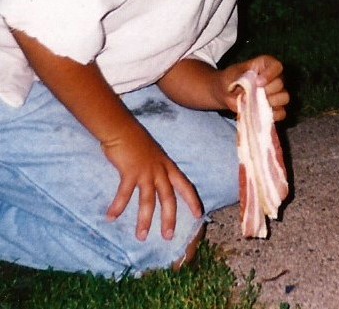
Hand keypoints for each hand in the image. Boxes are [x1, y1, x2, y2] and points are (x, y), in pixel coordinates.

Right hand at [101, 123, 202, 240]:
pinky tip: (111, 217)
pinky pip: (124, 193)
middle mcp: (160, 170)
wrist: (123, 129)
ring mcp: (146, 171)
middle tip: (168, 236)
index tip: (199, 215)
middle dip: (169, 218)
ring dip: (145, 219)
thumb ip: (157, 169)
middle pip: (168, 197)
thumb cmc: (136, 142)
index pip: (185, 185)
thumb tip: (157, 183)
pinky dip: (118, 206)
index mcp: (167, 166)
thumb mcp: (153, 155)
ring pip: (149, 199)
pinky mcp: (130, 171)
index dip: (192, 200)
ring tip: (141, 236)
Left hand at [218, 55, 289, 121]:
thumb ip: (241, 79)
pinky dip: (274, 115)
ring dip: (271, 102)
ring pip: (284, 97)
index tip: (257, 82)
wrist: (225, 92)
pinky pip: (282, 112)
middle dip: (267, 91)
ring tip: (257, 103)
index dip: (270, 74)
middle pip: (280, 84)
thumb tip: (249, 88)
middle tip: (253, 95)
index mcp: (266, 65)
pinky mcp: (275, 107)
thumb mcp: (232, 75)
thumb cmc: (230, 79)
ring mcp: (276, 93)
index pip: (277, 66)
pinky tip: (261, 113)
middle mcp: (275, 77)